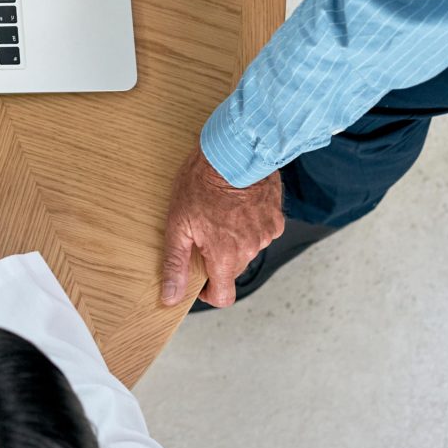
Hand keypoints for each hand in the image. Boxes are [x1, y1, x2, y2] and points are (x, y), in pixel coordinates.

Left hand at [159, 146, 284, 307]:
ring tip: (222, 211)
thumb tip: (171, 296)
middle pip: (233, 269)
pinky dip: (250, 224)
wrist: (234, 151)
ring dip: (235, 238)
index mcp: (226, 255)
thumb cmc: (202, 183)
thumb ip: (175, 264)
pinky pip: (261, 231)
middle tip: (204, 229)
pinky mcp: (277, 218)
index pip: (224, 296)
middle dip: (218, 256)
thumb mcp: (178, 224)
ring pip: (248, 248)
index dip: (210, 292)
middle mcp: (251, 249)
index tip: (201, 280)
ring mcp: (267, 233)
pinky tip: (239, 204)